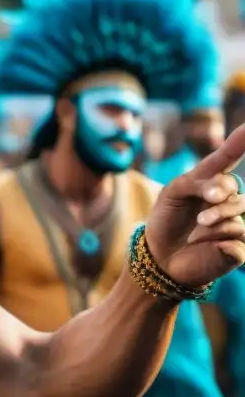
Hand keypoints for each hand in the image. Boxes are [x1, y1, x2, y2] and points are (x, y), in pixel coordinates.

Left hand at [146, 123, 244, 289]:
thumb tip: (223, 194)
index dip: (240, 141)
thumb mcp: (173, 192)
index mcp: (211, 182)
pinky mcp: (239, 247)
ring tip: (198, 226)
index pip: (229, 157)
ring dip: (215, 217)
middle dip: (219, 191)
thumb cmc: (167, 219)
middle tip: (205, 201)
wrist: (160, 255)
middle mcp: (228, 200)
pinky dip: (213, 240)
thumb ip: (198, 182)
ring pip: (237, 213)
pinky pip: (235, 238)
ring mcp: (236, 223)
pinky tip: (202, 245)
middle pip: (234, 186)